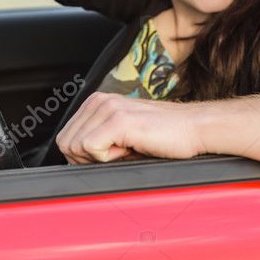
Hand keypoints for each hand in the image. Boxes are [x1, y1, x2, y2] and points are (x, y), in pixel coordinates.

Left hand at [55, 92, 205, 163]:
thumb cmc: (163, 136)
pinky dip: (108, 158)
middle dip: (87, 159)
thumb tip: (73, 159)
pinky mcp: (118, 120)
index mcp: (97, 102)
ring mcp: (108, 108)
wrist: (194, 128)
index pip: (65, 138)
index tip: (111, 152)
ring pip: (75, 147)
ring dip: (100, 158)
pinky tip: (130, 147)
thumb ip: (97, 139)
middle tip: (118, 153)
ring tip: (127, 147)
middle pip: (66, 144)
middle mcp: (99, 101)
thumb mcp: (121, 134)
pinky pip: (91, 148)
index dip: (83, 156)